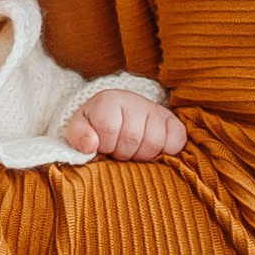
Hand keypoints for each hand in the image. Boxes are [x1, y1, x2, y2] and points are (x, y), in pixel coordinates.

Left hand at [65, 90, 187, 160]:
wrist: (116, 115)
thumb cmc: (95, 127)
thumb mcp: (79, 129)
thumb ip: (78, 136)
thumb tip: (90, 145)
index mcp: (108, 100)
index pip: (108, 130)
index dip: (105, 144)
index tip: (102, 144)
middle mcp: (134, 100)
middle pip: (132, 139)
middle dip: (122, 152)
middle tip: (118, 149)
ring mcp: (155, 109)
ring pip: (154, 143)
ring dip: (142, 154)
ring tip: (132, 149)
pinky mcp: (172, 120)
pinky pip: (177, 140)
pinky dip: (167, 150)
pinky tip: (153, 149)